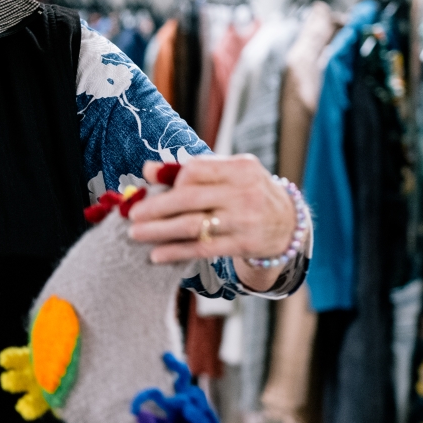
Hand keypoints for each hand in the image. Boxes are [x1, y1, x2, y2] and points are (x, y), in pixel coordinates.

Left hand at [127, 156, 299, 290]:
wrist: (289, 224)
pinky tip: (157, 254)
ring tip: (137, 233)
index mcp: (240, 168)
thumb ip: (191, 170)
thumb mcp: (229, 175)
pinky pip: (202, 249)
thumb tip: (147, 169)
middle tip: (133, 215)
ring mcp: (245, 220)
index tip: (153, 189)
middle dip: (156, 207)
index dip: (172, 179)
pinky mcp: (243, 245)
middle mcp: (244, 192)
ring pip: (193, 226)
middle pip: (190, 198)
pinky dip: (176, 251)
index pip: (197, 169)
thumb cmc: (248, 193)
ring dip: (160, 231)